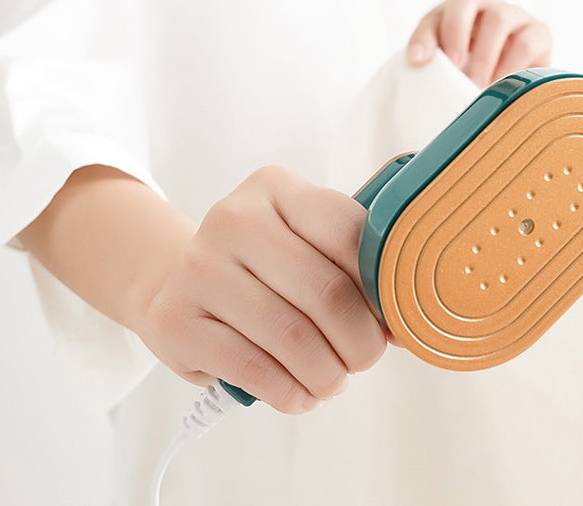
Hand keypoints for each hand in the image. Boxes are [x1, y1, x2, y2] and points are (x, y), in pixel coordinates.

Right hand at [139, 166, 387, 413]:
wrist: (176, 283)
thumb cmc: (262, 268)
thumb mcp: (303, 242)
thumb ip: (351, 264)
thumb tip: (406, 316)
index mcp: (276, 188)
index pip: (349, 233)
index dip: (381, 286)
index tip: (391, 318)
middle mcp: (234, 218)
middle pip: (325, 291)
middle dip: (359, 342)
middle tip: (364, 359)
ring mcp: (199, 267)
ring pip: (291, 336)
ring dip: (326, 374)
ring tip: (331, 381)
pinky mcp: (175, 320)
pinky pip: (252, 369)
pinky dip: (289, 392)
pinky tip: (299, 393)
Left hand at [406, 0, 551, 88]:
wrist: (510, 84)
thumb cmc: (469, 65)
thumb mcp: (444, 54)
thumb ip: (429, 50)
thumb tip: (416, 59)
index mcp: (465, 2)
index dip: (439, 22)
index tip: (423, 59)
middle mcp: (492, 2)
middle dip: (457, 32)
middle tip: (453, 68)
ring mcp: (518, 16)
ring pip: (499, 19)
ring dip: (483, 56)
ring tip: (475, 87)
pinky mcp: (540, 36)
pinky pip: (528, 43)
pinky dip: (510, 67)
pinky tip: (500, 87)